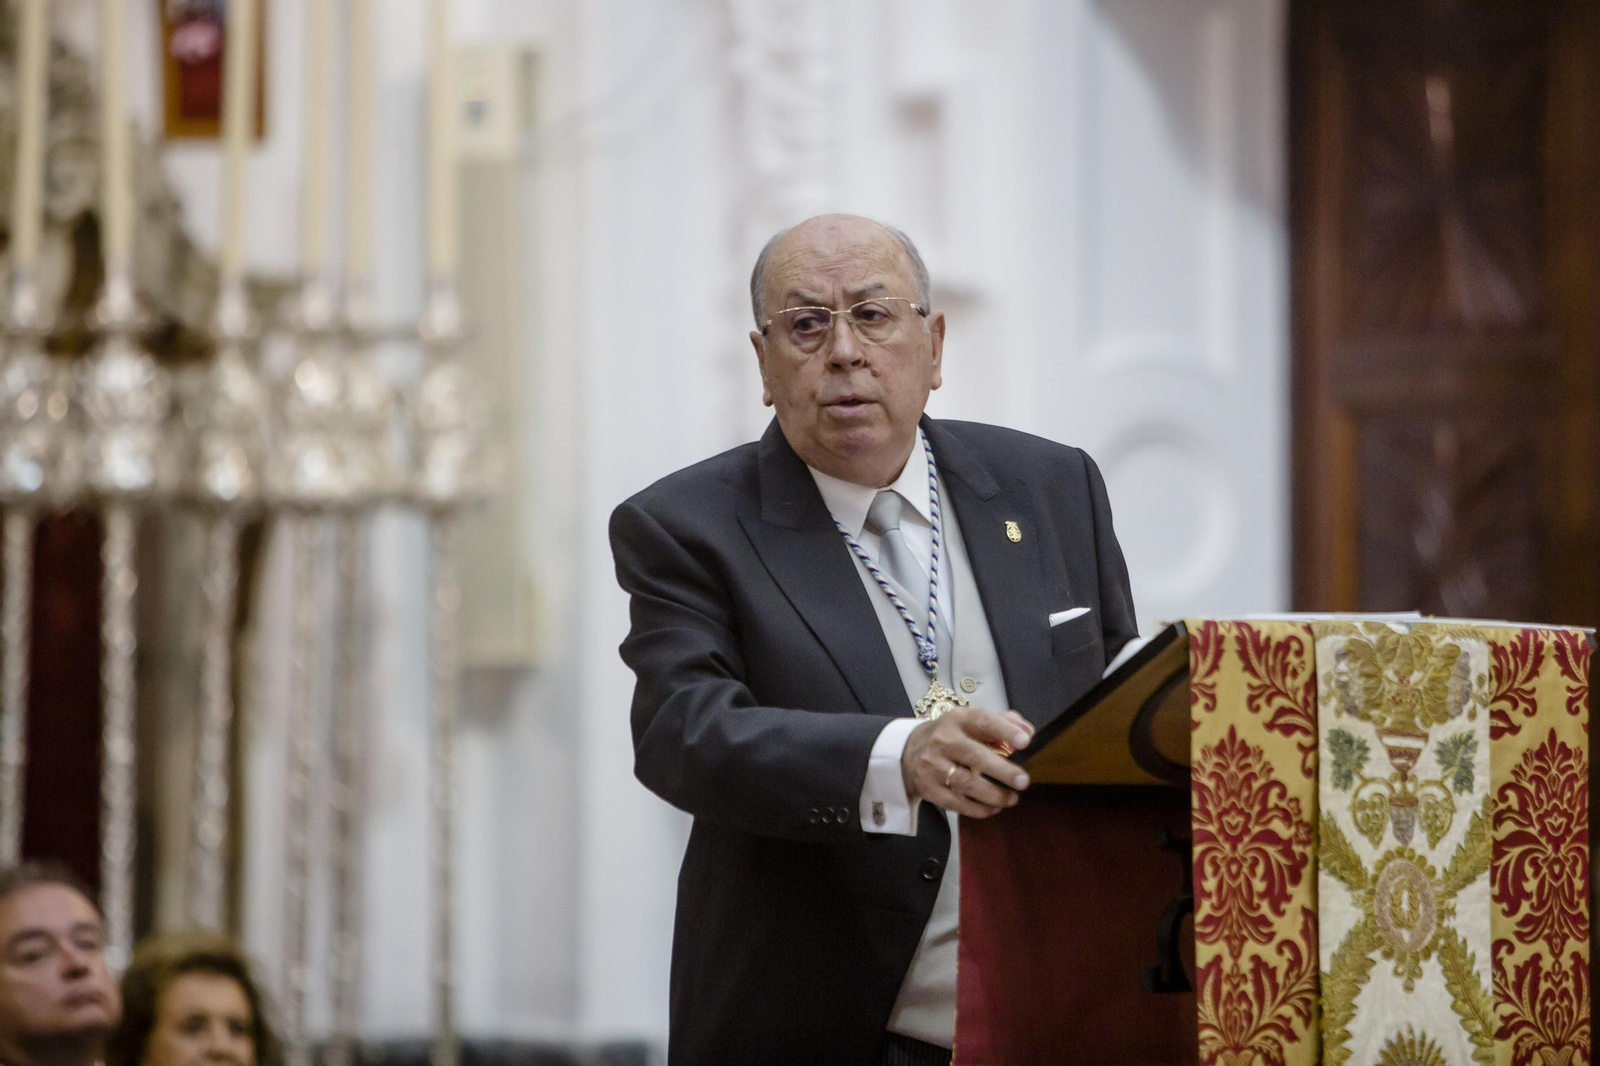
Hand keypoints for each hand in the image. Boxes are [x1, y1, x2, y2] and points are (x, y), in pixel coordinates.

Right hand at [901, 707, 1033, 818]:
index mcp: (957, 720)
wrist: (908, 752)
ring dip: (993, 794)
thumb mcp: (969, 721)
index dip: (1005, 730)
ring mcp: (934, 766)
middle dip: (1003, 770)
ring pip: (966, 783)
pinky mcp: (929, 789)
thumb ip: (1000, 722)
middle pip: (975, 756)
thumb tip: (1028, 731)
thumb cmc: (949, 736)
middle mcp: (943, 741)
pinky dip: (979, 809)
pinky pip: (957, 803)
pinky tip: (993, 808)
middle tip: (1023, 781)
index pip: (983, 721)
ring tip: (1012, 798)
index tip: (1025, 741)